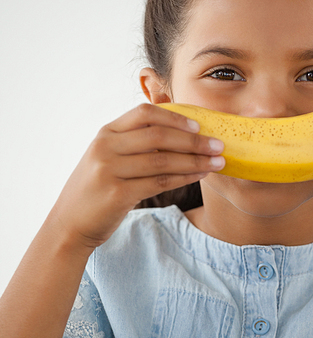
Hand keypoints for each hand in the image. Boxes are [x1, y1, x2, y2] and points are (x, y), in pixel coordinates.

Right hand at [50, 103, 224, 249]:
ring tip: (218, 162)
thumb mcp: (108, 158)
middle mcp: (105, 147)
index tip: (199, 124)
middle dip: (194, 140)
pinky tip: (200, 176)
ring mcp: (109, 170)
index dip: (175, 117)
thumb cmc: (96, 190)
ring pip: (163, 160)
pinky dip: (184, 177)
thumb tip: (180, 134)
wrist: (69, 224)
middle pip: (158, 136)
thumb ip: (134, 144)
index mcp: (106, 133)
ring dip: (195, 160)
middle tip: (219, 145)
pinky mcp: (117, 194)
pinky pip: (160, 182)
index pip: (144, 113)